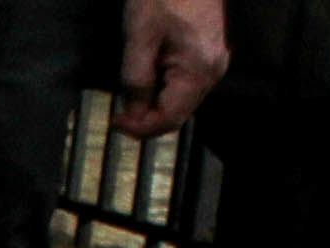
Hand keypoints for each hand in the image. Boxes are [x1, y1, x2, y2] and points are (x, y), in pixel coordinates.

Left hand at [116, 0, 225, 134]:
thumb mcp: (139, 38)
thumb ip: (135, 79)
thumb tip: (133, 111)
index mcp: (199, 70)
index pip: (169, 119)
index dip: (140, 128)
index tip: (116, 122)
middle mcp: (213, 71)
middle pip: (177, 114)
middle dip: (146, 119)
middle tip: (119, 115)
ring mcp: (213, 62)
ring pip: (181, 101)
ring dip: (153, 105)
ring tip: (129, 97)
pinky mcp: (207, 54)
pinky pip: (184, 85)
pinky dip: (162, 90)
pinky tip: (145, 80)